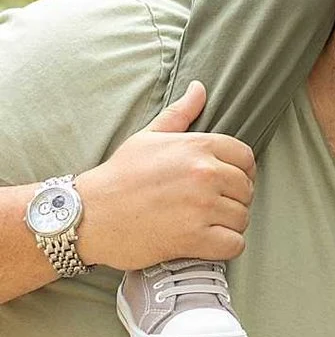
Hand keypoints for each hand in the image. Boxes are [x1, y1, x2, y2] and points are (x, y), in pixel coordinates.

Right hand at [76, 81, 254, 269]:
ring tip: (201, 224)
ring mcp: (201, 206)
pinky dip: (224, 247)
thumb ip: (180, 114)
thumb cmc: (117, 177)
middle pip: (246, 190)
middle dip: (231, 200)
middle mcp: (204, 173)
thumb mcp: (147, 138)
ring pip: (242, 218)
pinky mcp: (194, 238)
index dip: (239, 173)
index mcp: (199, 147)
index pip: (247, 159)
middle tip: (206, 207)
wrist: (86, 215)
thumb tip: (199, 88)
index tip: (222, 184)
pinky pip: (234, 244)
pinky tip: (204, 242)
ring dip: (226, 225)